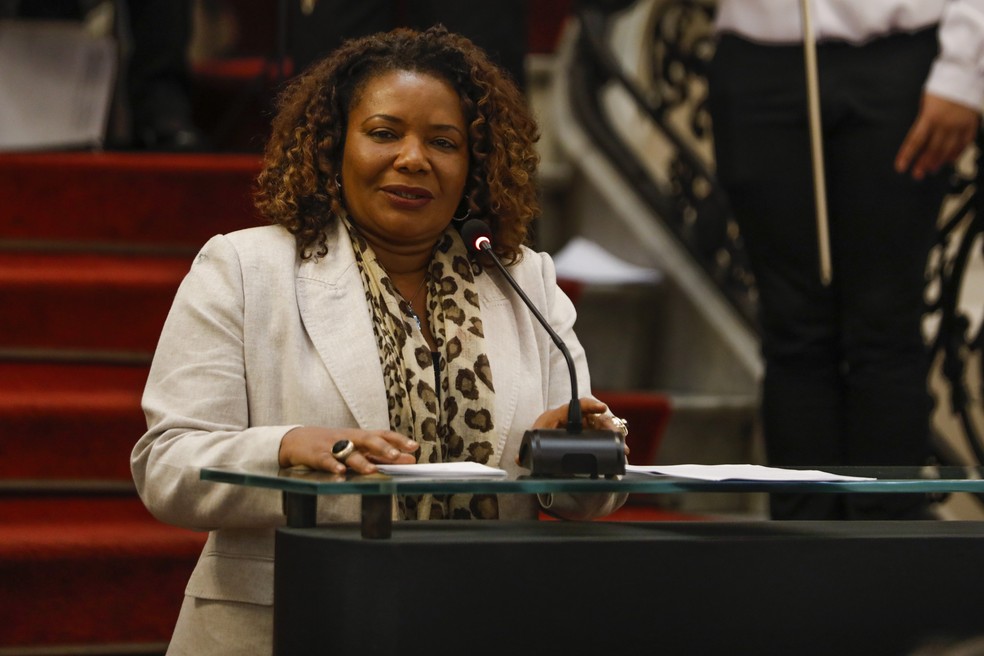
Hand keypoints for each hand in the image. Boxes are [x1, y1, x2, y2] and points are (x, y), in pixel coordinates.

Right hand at [279, 426, 418, 473]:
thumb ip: (380, 454)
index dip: (398, 440)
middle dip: (383, 448)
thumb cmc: (332, 444)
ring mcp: (331, 445)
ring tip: (372, 470)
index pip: (382, 434)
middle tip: (398, 456)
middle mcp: (347, 438)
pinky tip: (340, 472)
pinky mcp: (315, 454)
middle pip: (368, 439)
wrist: (296, 440)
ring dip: (360, 461)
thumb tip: (408, 459)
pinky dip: (332, 466)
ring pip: (348, 452)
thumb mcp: (356, 447)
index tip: (414, 447)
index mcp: (359, 435)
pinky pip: (325, 460)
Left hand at [528, 397, 629, 453]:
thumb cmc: (539, 439)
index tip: (601, 408)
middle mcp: (574, 419)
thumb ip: (529, 453)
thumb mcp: (536, 444)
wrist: (544, 444)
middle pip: (594, 415)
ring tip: (622, 449)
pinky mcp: (591, 434)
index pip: (575, 406)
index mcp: (558, 416)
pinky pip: (604, 435)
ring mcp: (584, 426)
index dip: (589, 405)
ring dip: (614, 435)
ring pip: (602, 425)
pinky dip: (613, 442)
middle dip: (608, 424)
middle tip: (617, 436)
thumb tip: (519, 459)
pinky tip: (620, 451)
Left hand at [895, 92, 979, 180]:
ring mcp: (960, 124)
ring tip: (931, 169)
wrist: (965, 73)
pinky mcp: (971, 123)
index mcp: (930, 116)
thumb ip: (924, 121)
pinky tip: (949, 160)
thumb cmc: (941, 85)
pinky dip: (957, 153)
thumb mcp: (926, 101)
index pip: (915, 141)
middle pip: (932, 149)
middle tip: (917, 174)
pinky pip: (964, 143)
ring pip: (948, 149)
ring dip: (938, 161)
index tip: (900, 167)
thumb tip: (918, 141)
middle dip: (923, 163)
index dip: (907, 155)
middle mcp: (945, 123)